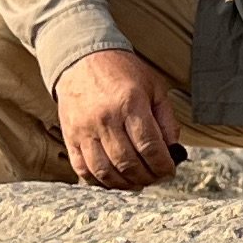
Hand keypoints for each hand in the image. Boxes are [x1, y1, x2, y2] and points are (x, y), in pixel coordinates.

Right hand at [54, 48, 182, 188]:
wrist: (82, 58)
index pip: (149, 146)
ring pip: (105, 171)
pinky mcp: (70, 136)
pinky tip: (114, 180)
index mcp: (130, 103)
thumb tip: (173, 150)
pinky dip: (99, 182)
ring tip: (137, 182)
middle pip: (128, 162)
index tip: (169, 171)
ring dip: (125, 184)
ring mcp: (85, 129)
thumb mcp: (154, 87)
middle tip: (155, 178)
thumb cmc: (122, 72)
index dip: (162, 165)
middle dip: (147, 177)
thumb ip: (166, 119)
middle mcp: (106, 118)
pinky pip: (83, 169)